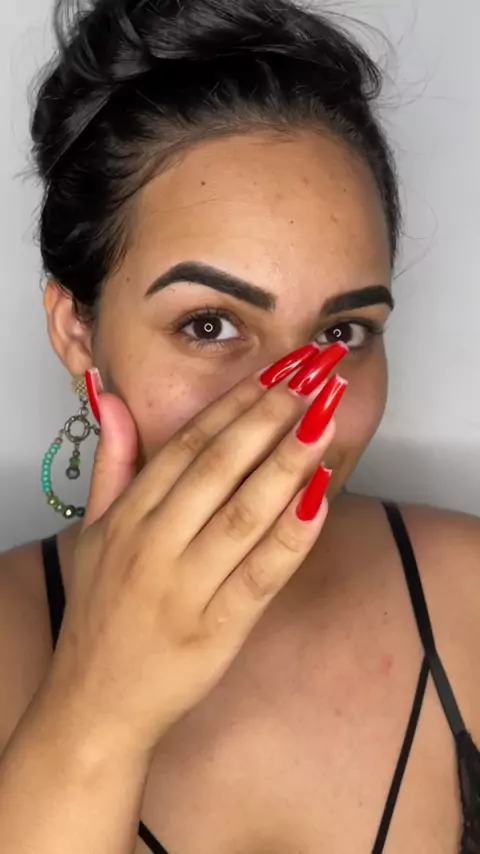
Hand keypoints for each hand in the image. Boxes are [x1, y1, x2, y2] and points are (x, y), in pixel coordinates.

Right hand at [44, 343, 347, 755]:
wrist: (94, 701)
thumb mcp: (95, 529)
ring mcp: (186, 587)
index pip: (189, 443)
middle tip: (314, 375)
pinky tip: (321, 497)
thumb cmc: (102, 610)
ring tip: (326, 418)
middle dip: (271, 414)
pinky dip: (293, 535)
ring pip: (245, 512)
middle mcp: (156, 542)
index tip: (278, 370)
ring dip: (289, 460)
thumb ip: (111, 461)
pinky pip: (261, 574)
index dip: (237, 401)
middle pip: (221, 466)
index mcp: (130, 514)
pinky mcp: (216, 629)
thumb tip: (109, 395)